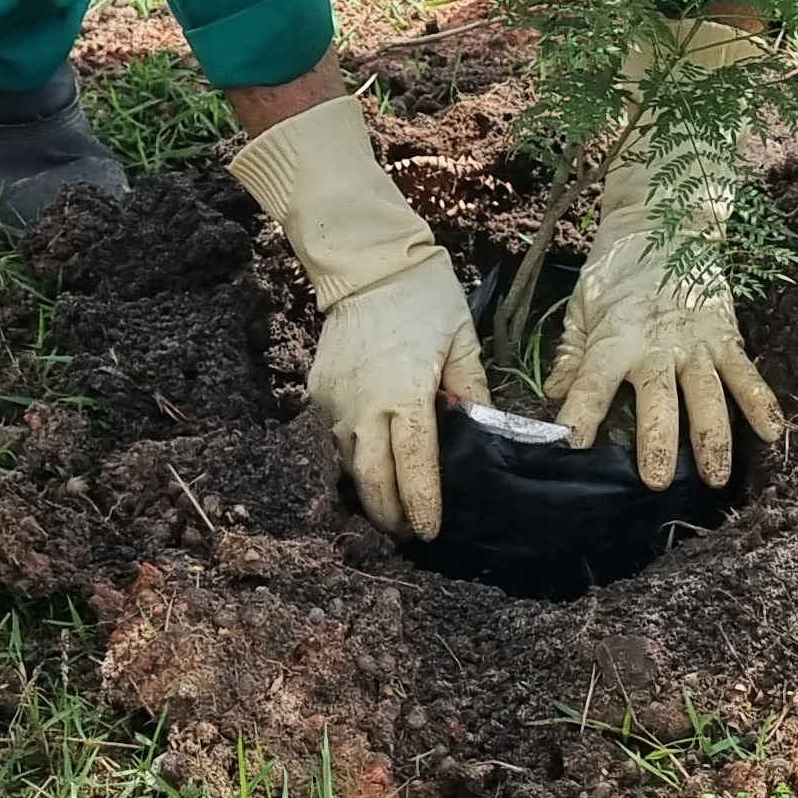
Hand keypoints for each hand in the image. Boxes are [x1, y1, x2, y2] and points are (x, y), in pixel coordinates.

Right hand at [306, 250, 486, 538]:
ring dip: (371, 488)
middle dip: (390, 515)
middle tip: (409, 534)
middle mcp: (364, 406)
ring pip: (349, 464)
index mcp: (405, 396)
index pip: (414, 468)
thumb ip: (471, 391)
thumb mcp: (462, 340)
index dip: (422, 506)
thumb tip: (479, 431)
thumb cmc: (424, 297)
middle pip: (373, 481)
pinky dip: (354, 456)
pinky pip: (336, 437)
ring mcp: (335, 401)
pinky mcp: (317, 392)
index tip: (430, 533)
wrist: (367, 263)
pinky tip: (372, 462)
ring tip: (392, 506)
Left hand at [547, 17, 788, 488]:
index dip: (582, 413)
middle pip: (658, 399)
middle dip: (657, 441)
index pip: (593, 382)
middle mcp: (658, 344)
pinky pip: (746, 374)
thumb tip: (554, 398)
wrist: (667, 219)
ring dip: (713, 437)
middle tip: (657, 481)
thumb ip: (572, 354)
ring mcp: (697, 342)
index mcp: (615, 336)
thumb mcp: (583, 304)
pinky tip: (774, 435)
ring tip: (717, 476)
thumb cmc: (617, 268)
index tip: (572, 444)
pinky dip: (761, 402)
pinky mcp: (726, 336)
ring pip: (708, 395)